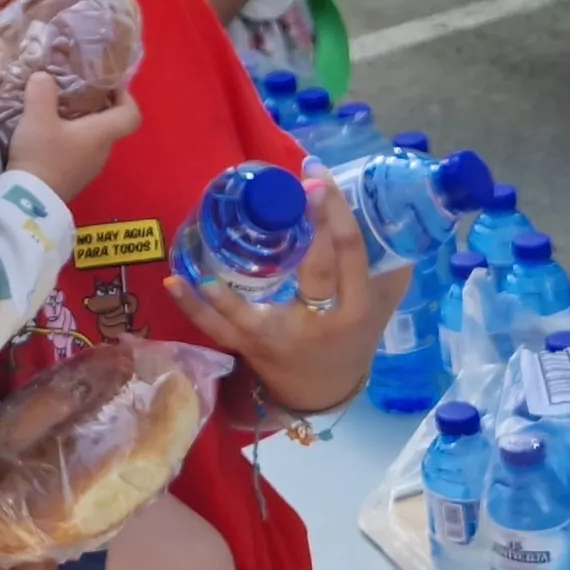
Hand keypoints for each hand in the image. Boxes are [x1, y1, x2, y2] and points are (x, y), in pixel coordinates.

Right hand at [3, 74, 137, 204]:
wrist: (29, 201)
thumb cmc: (41, 155)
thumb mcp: (37, 116)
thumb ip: (41, 90)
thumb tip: (43, 77)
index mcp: (102, 134)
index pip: (131, 114)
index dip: (126, 96)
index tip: (108, 85)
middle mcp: (102, 152)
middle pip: (110, 124)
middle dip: (96, 105)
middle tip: (74, 91)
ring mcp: (89, 169)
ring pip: (93, 139)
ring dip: (81, 123)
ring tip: (56, 110)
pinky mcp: (74, 179)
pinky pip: (80, 152)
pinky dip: (70, 140)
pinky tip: (47, 135)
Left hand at [169, 159, 396, 416]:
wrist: (322, 393)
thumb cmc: (349, 340)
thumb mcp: (377, 310)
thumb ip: (387, 271)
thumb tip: (394, 218)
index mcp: (355, 311)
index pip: (350, 255)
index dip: (337, 214)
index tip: (319, 177)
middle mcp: (317, 324)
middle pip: (313, 272)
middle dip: (307, 227)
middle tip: (292, 187)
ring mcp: (277, 338)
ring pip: (252, 313)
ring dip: (228, 289)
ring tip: (210, 252)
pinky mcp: (247, 346)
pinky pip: (218, 328)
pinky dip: (194, 307)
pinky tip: (175, 282)